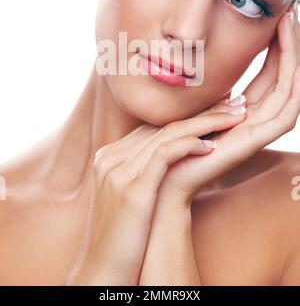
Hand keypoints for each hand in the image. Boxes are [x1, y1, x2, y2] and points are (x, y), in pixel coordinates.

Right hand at [65, 108, 243, 284]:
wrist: (102, 272)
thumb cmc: (123, 237)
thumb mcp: (129, 197)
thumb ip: (142, 173)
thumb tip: (171, 159)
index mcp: (108, 157)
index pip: (152, 127)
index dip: (186, 117)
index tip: (215, 110)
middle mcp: (110, 158)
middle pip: (161, 126)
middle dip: (201, 114)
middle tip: (231, 105)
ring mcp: (118, 171)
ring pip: (166, 135)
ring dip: (203, 124)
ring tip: (231, 120)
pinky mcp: (131, 189)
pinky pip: (163, 155)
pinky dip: (188, 146)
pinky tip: (210, 145)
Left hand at [153, 5, 299, 206]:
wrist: (160, 173)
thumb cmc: (168, 138)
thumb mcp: (191, 104)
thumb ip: (210, 89)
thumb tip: (212, 65)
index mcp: (241, 111)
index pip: (269, 74)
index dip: (276, 46)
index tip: (277, 17)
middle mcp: (254, 120)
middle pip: (284, 78)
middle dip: (290, 45)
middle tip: (292, 12)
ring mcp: (257, 131)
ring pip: (290, 90)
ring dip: (293, 56)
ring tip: (290, 23)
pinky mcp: (254, 141)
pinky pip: (285, 112)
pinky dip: (291, 82)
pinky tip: (289, 55)